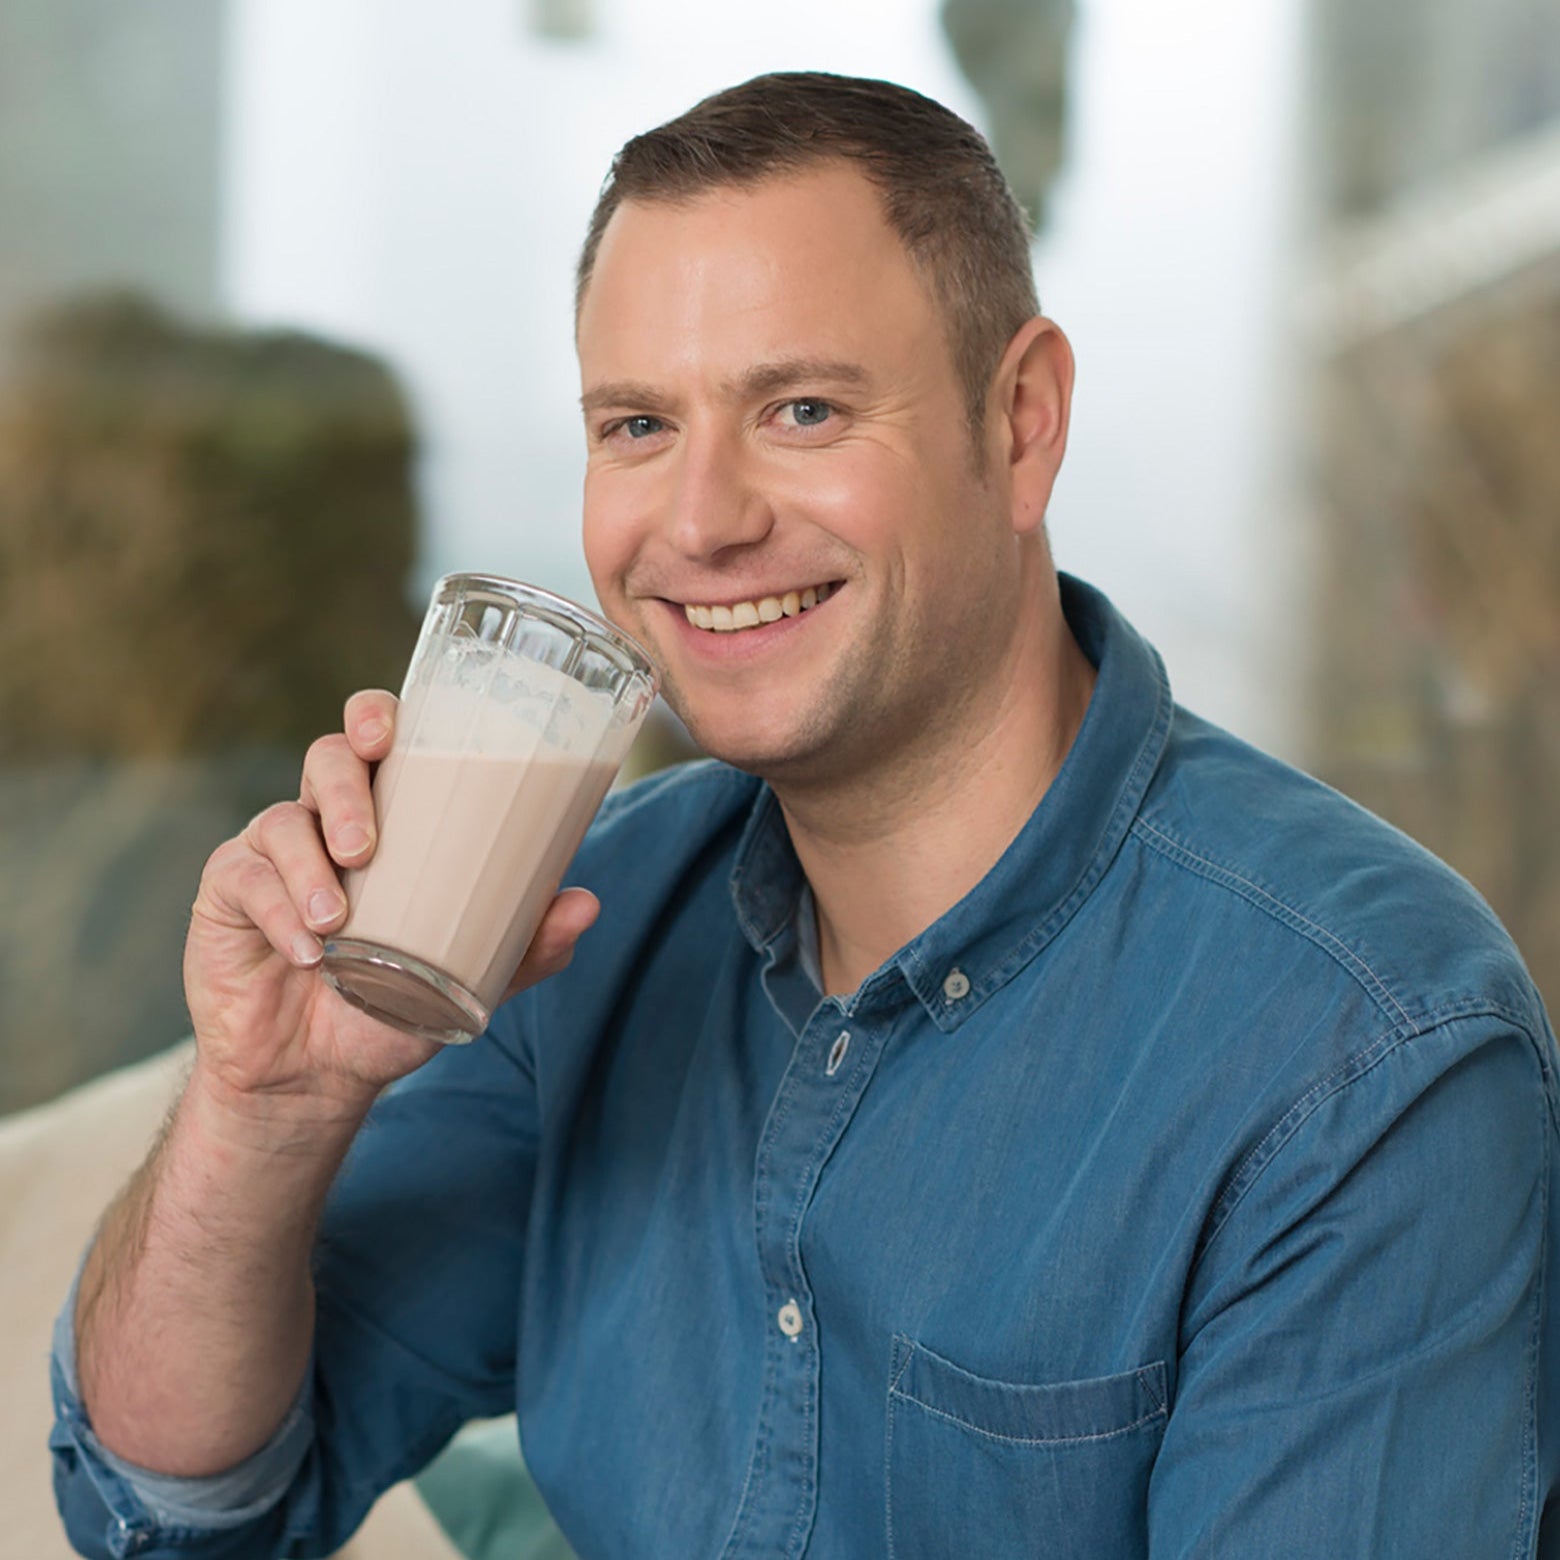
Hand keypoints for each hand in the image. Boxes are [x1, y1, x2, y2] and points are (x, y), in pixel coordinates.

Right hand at [183, 689, 600, 1118]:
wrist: (318, 1077)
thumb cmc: (393, 1005)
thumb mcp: (468, 978)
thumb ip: (524, 943)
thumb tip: (587, 904)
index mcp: (390, 817)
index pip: (378, 739)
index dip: (377, 715)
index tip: (388, 731)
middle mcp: (327, 820)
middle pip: (327, 760)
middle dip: (345, 788)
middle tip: (366, 844)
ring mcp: (272, 853)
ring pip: (282, 820)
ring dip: (312, 865)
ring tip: (339, 919)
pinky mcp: (227, 893)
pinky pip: (247, 880)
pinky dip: (280, 913)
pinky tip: (308, 951)